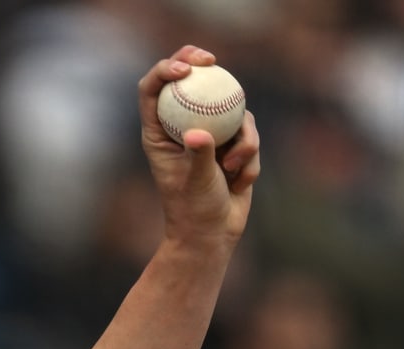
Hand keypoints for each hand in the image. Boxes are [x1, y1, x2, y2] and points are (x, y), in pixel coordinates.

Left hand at [139, 46, 261, 249]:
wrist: (213, 234)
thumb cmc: (195, 212)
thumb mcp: (196, 183)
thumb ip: (200, 155)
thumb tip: (200, 135)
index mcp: (159, 135)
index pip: (152, 91)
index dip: (165, 69)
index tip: (186, 67)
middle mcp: (182, 129)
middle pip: (189, 83)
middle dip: (199, 65)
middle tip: (212, 60)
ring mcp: (209, 135)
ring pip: (231, 110)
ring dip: (241, 140)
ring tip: (233, 168)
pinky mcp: (232, 144)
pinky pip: (249, 135)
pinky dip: (250, 159)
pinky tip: (241, 183)